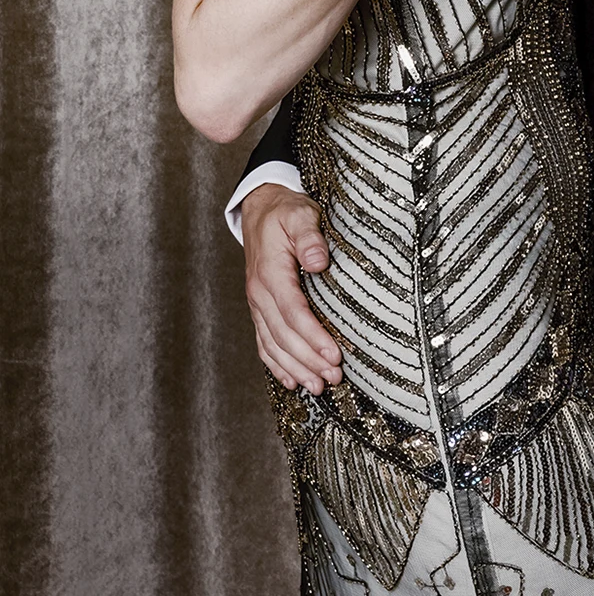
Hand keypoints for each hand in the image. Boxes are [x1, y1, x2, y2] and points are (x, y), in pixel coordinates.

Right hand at [241, 183, 341, 392]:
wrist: (261, 209)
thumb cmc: (285, 212)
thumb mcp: (300, 214)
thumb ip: (309, 236)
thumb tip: (319, 261)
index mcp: (270, 273)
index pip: (293, 312)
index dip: (313, 337)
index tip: (334, 355)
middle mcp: (259, 293)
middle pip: (284, 336)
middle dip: (309, 360)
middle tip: (334, 378)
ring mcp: (257, 303)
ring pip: (273, 345)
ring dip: (295, 368)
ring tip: (318, 387)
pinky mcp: (259, 308)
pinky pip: (264, 342)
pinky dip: (276, 364)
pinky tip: (291, 381)